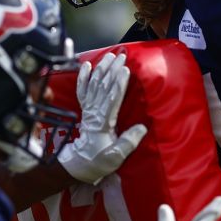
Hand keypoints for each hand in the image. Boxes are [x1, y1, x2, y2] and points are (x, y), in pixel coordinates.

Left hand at [57, 52, 147, 183]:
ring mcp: (88, 110)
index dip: (119, 83)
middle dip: (112, 69)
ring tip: (109, 55)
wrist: (78, 164)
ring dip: (102, 69)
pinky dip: (83, 77)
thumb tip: (142, 128)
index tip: (125, 69)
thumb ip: (128, 142)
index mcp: (103, 123)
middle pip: (103, 87)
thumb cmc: (98, 161)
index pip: (112, 99)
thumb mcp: (115, 157)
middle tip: (121, 55)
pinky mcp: (84, 110)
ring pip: (94, 85)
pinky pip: (82, 91)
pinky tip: (86, 65)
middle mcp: (94, 113)